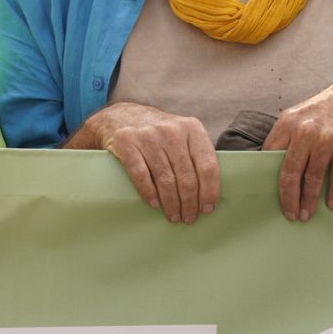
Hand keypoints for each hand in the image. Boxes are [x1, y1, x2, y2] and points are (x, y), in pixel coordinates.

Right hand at [77, 103, 218, 223]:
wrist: (122, 115)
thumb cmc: (160, 133)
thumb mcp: (183, 132)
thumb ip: (196, 153)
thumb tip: (211, 190)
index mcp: (192, 128)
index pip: (207, 165)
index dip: (209, 191)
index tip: (207, 209)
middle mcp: (172, 130)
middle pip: (187, 176)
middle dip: (189, 202)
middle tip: (189, 218)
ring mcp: (148, 136)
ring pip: (165, 179)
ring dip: (171, 203)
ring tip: (174, 216)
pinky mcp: (126, 143)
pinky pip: (141, 174)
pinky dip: (149, 193)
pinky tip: (155, 204)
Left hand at [262, 70, 332, 220]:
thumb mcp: (305, 113)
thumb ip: (290, 134)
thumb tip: (273, 163)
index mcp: (289, 122)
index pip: (270, 155)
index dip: (269, 178)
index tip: (270, 195)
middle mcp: (305, 130)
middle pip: (290, 172)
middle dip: (288, 198)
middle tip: (290, 215)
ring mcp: (327, 139)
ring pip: (312, 178)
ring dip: (309, 201)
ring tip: (307, 214)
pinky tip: (332, 204)